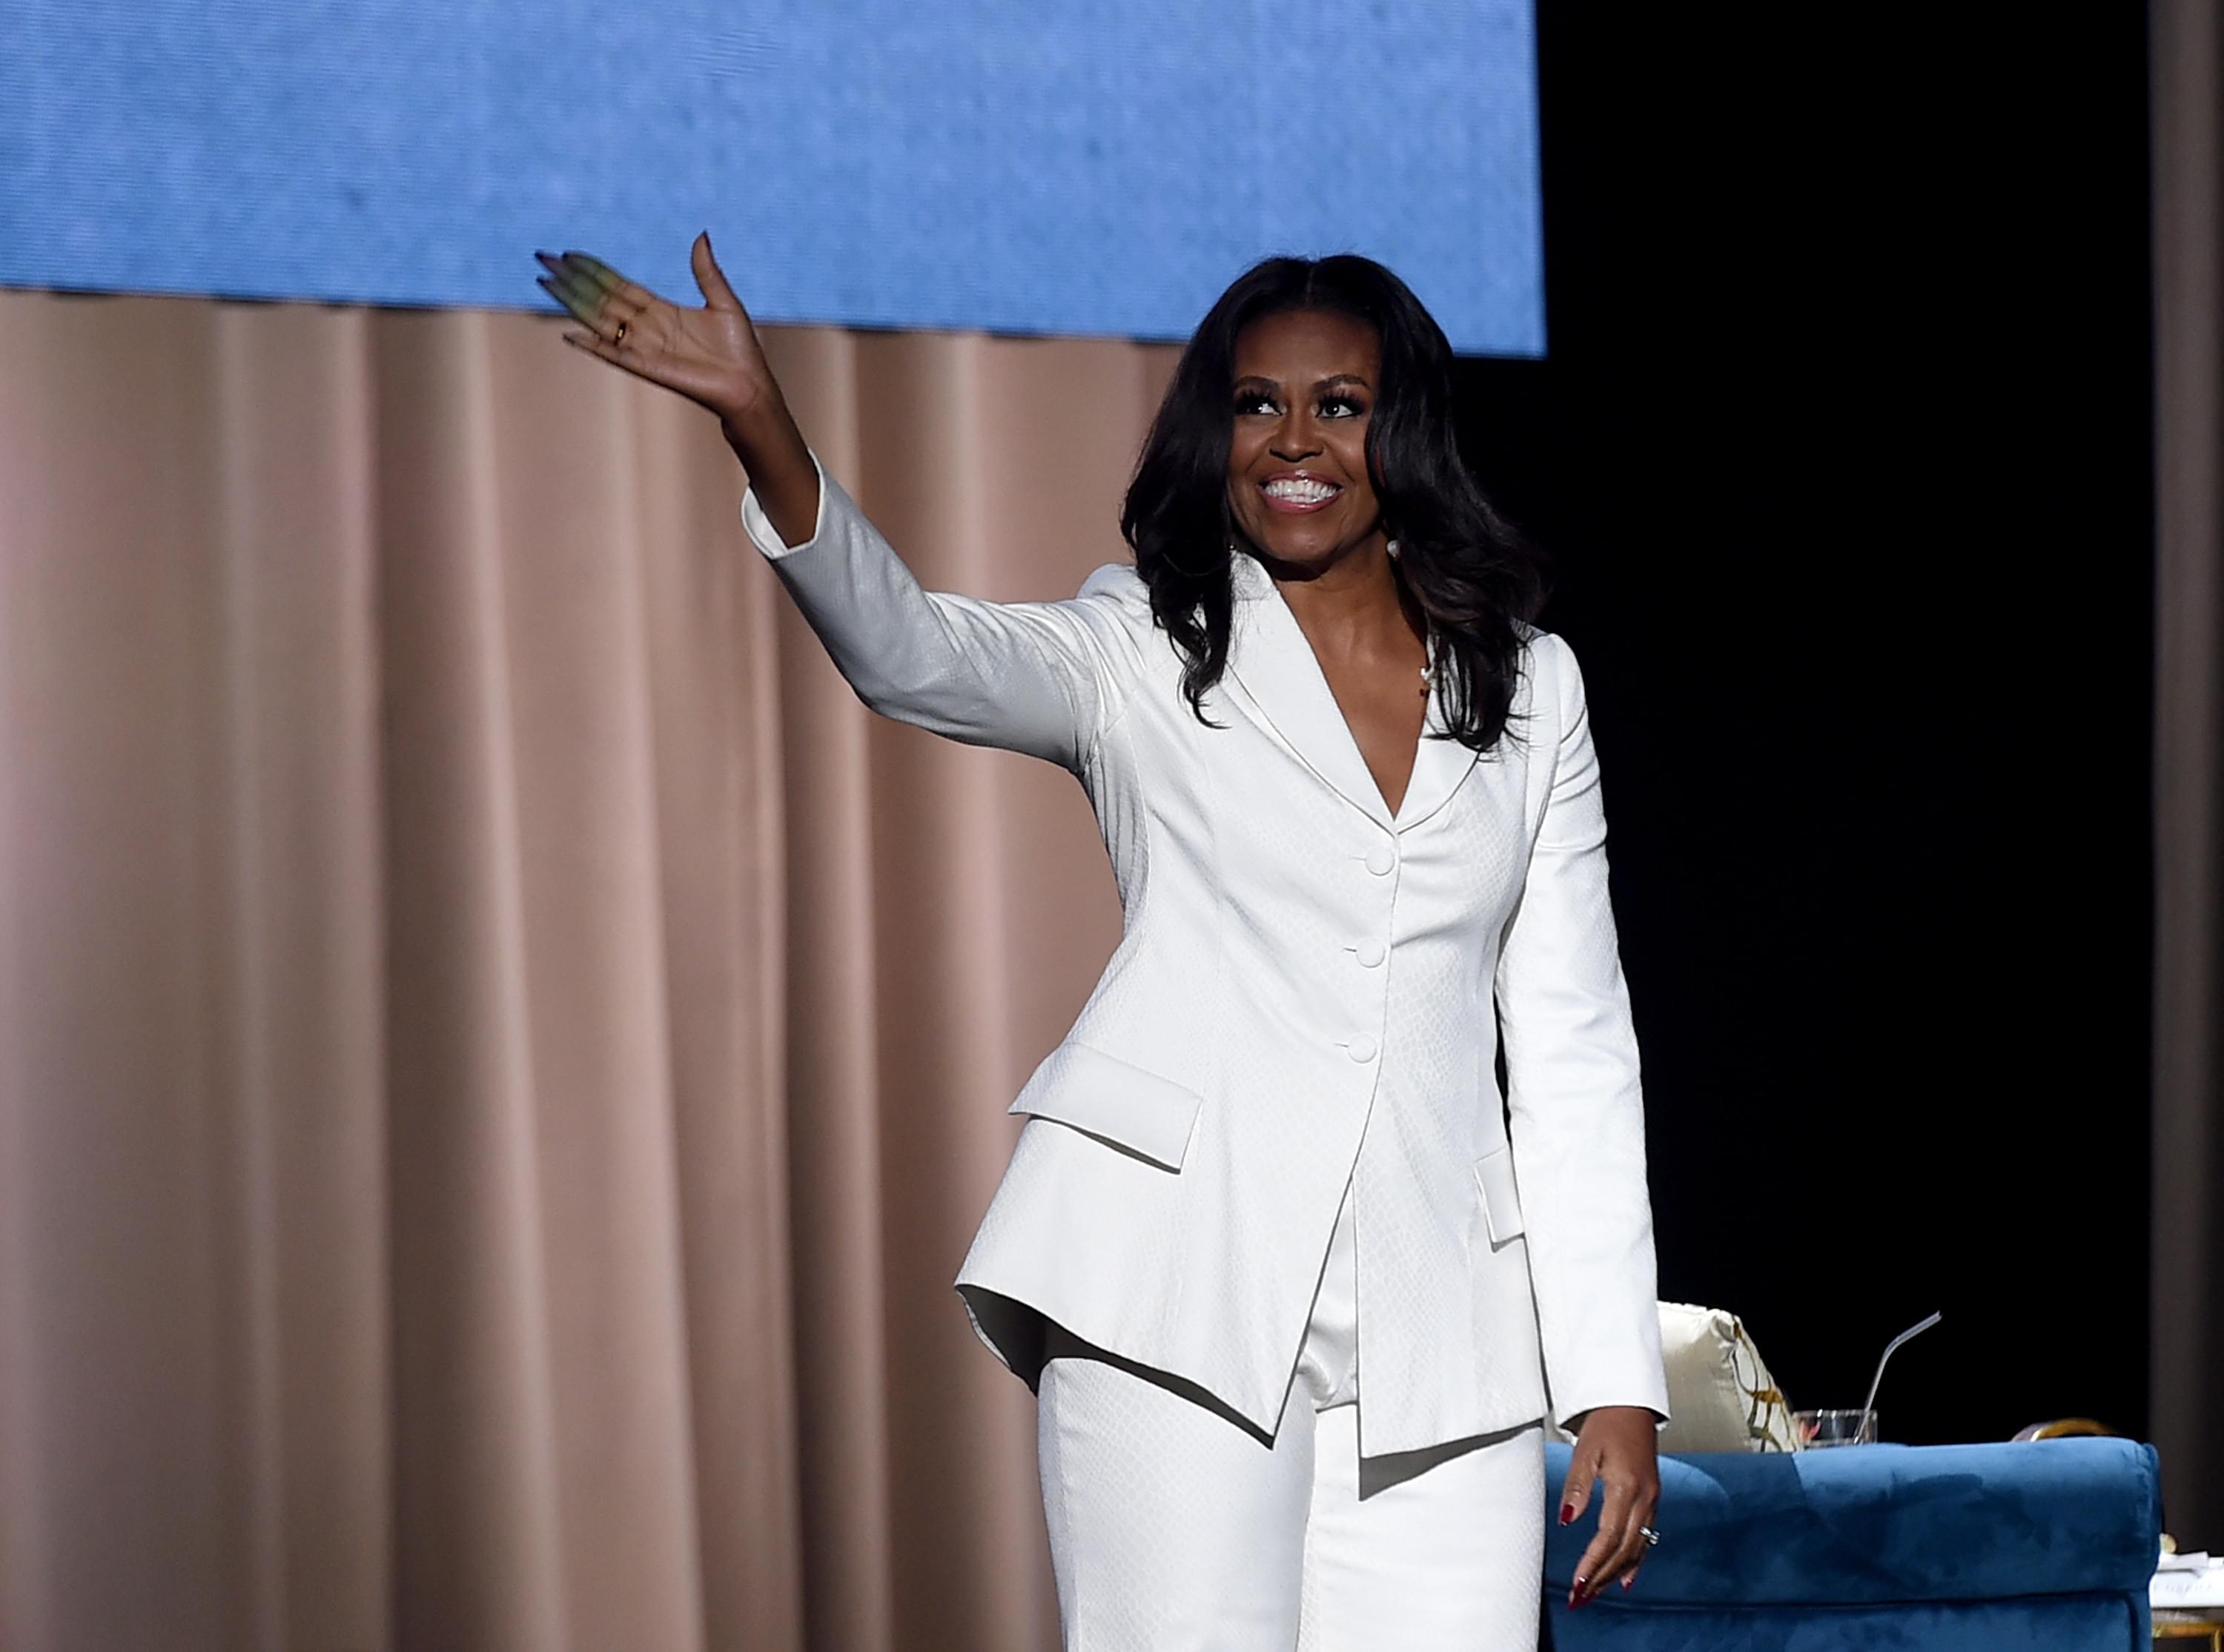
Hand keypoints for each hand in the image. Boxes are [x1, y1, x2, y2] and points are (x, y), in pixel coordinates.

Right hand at [535, 233, 818, 541]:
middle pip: (600, 297)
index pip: (618, 284)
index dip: (594, 269)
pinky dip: (592, 345)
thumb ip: (706, 271)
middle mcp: (646, 326)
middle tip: (543, 259)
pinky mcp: (648, 367)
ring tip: (546, 283)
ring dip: (572, 302)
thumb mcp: (724, 302)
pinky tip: (569, 334)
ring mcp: (644, 346)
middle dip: (571, 278)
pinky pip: (614, 355)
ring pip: (599, 319)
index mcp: (661, 309)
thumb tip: (701, 235)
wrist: (748, 385)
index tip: (569, 254)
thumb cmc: (741, 349)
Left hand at [1558, 1405, 1660, 1606]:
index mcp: (1627, 1486)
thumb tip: (1566, 1520)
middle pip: (1624, 1549)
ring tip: (1595, 1593)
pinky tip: (1626, 1578)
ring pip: (1637, 1548)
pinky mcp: (1653, 1499)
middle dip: (1602, 1576)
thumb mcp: (1585, 1450)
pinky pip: (1647, 1538)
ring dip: (1616, 1574)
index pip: (1609, 1536)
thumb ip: (1576, 1487)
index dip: (1593, 1562)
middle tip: (1581, 1597)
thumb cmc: (1606, 1423)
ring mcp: (1651, 1501)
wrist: (1632, 1406)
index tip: (1577, 1582)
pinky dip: (1635, 1561)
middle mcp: (1644, 1499)